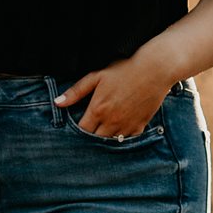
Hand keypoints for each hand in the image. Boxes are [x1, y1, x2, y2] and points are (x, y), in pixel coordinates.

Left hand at [55, 43, 174, 138]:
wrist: (155, 69)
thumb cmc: (124, 69)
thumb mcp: (97, 76)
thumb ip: (76, 91)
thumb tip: (58, 103)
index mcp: (98, 110)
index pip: (82, 131)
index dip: (77, 132)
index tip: (77, 128)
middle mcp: (111, 122)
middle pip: (95, 140)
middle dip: (90, 138)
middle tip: (89, 132)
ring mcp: (127, 126)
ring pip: (111, 143)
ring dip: (105, 139)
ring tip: (102, 132)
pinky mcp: (140, 126)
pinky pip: (128, 140)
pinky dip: (122, 138)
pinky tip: (119, 131)